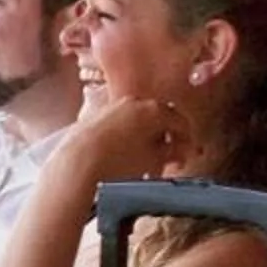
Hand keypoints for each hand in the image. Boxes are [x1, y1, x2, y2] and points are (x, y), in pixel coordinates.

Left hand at [67, 96, 200, 184]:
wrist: (78, 164)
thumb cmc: (118, 163)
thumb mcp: (154, 160)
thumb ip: (171, 152)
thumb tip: (177, 150)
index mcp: (153, 108)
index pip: (180, 121)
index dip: (187, 140)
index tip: (188, 154)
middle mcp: (132, 102)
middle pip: (158, 118)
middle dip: (167, 138)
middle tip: (170, 159)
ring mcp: (111, 108)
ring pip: (137, 121)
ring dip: (146, 138)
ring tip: (147, 162)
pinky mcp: (93, 118)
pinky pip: (118, 126)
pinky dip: (127, 138)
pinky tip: (126, 157)